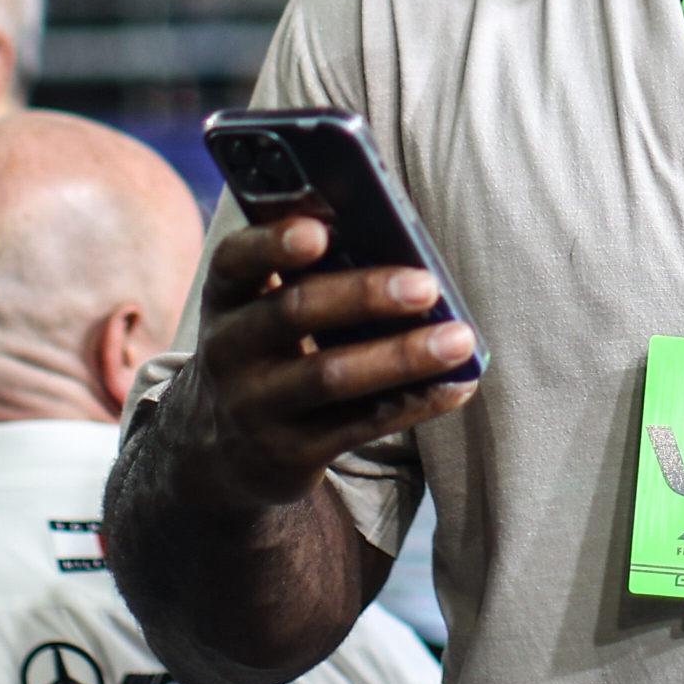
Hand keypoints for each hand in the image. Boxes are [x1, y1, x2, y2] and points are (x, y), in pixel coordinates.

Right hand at [173, 215, 477, 511]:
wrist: (224, 449)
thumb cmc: (269, 348)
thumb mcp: (262, 308)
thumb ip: (310, 274)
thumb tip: (400, 242)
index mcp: (226, 296)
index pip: (237, 259)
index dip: (275, 243)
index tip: (322, 231)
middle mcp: (229, 350)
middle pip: (294, 312)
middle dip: (364, 295)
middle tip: (426, 286)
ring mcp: (255, 406)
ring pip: (331, 376)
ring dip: (402, 356)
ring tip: (460, 339)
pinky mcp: (290, 452)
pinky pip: (360, 425)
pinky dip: (415, 402)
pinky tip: (457, 385)